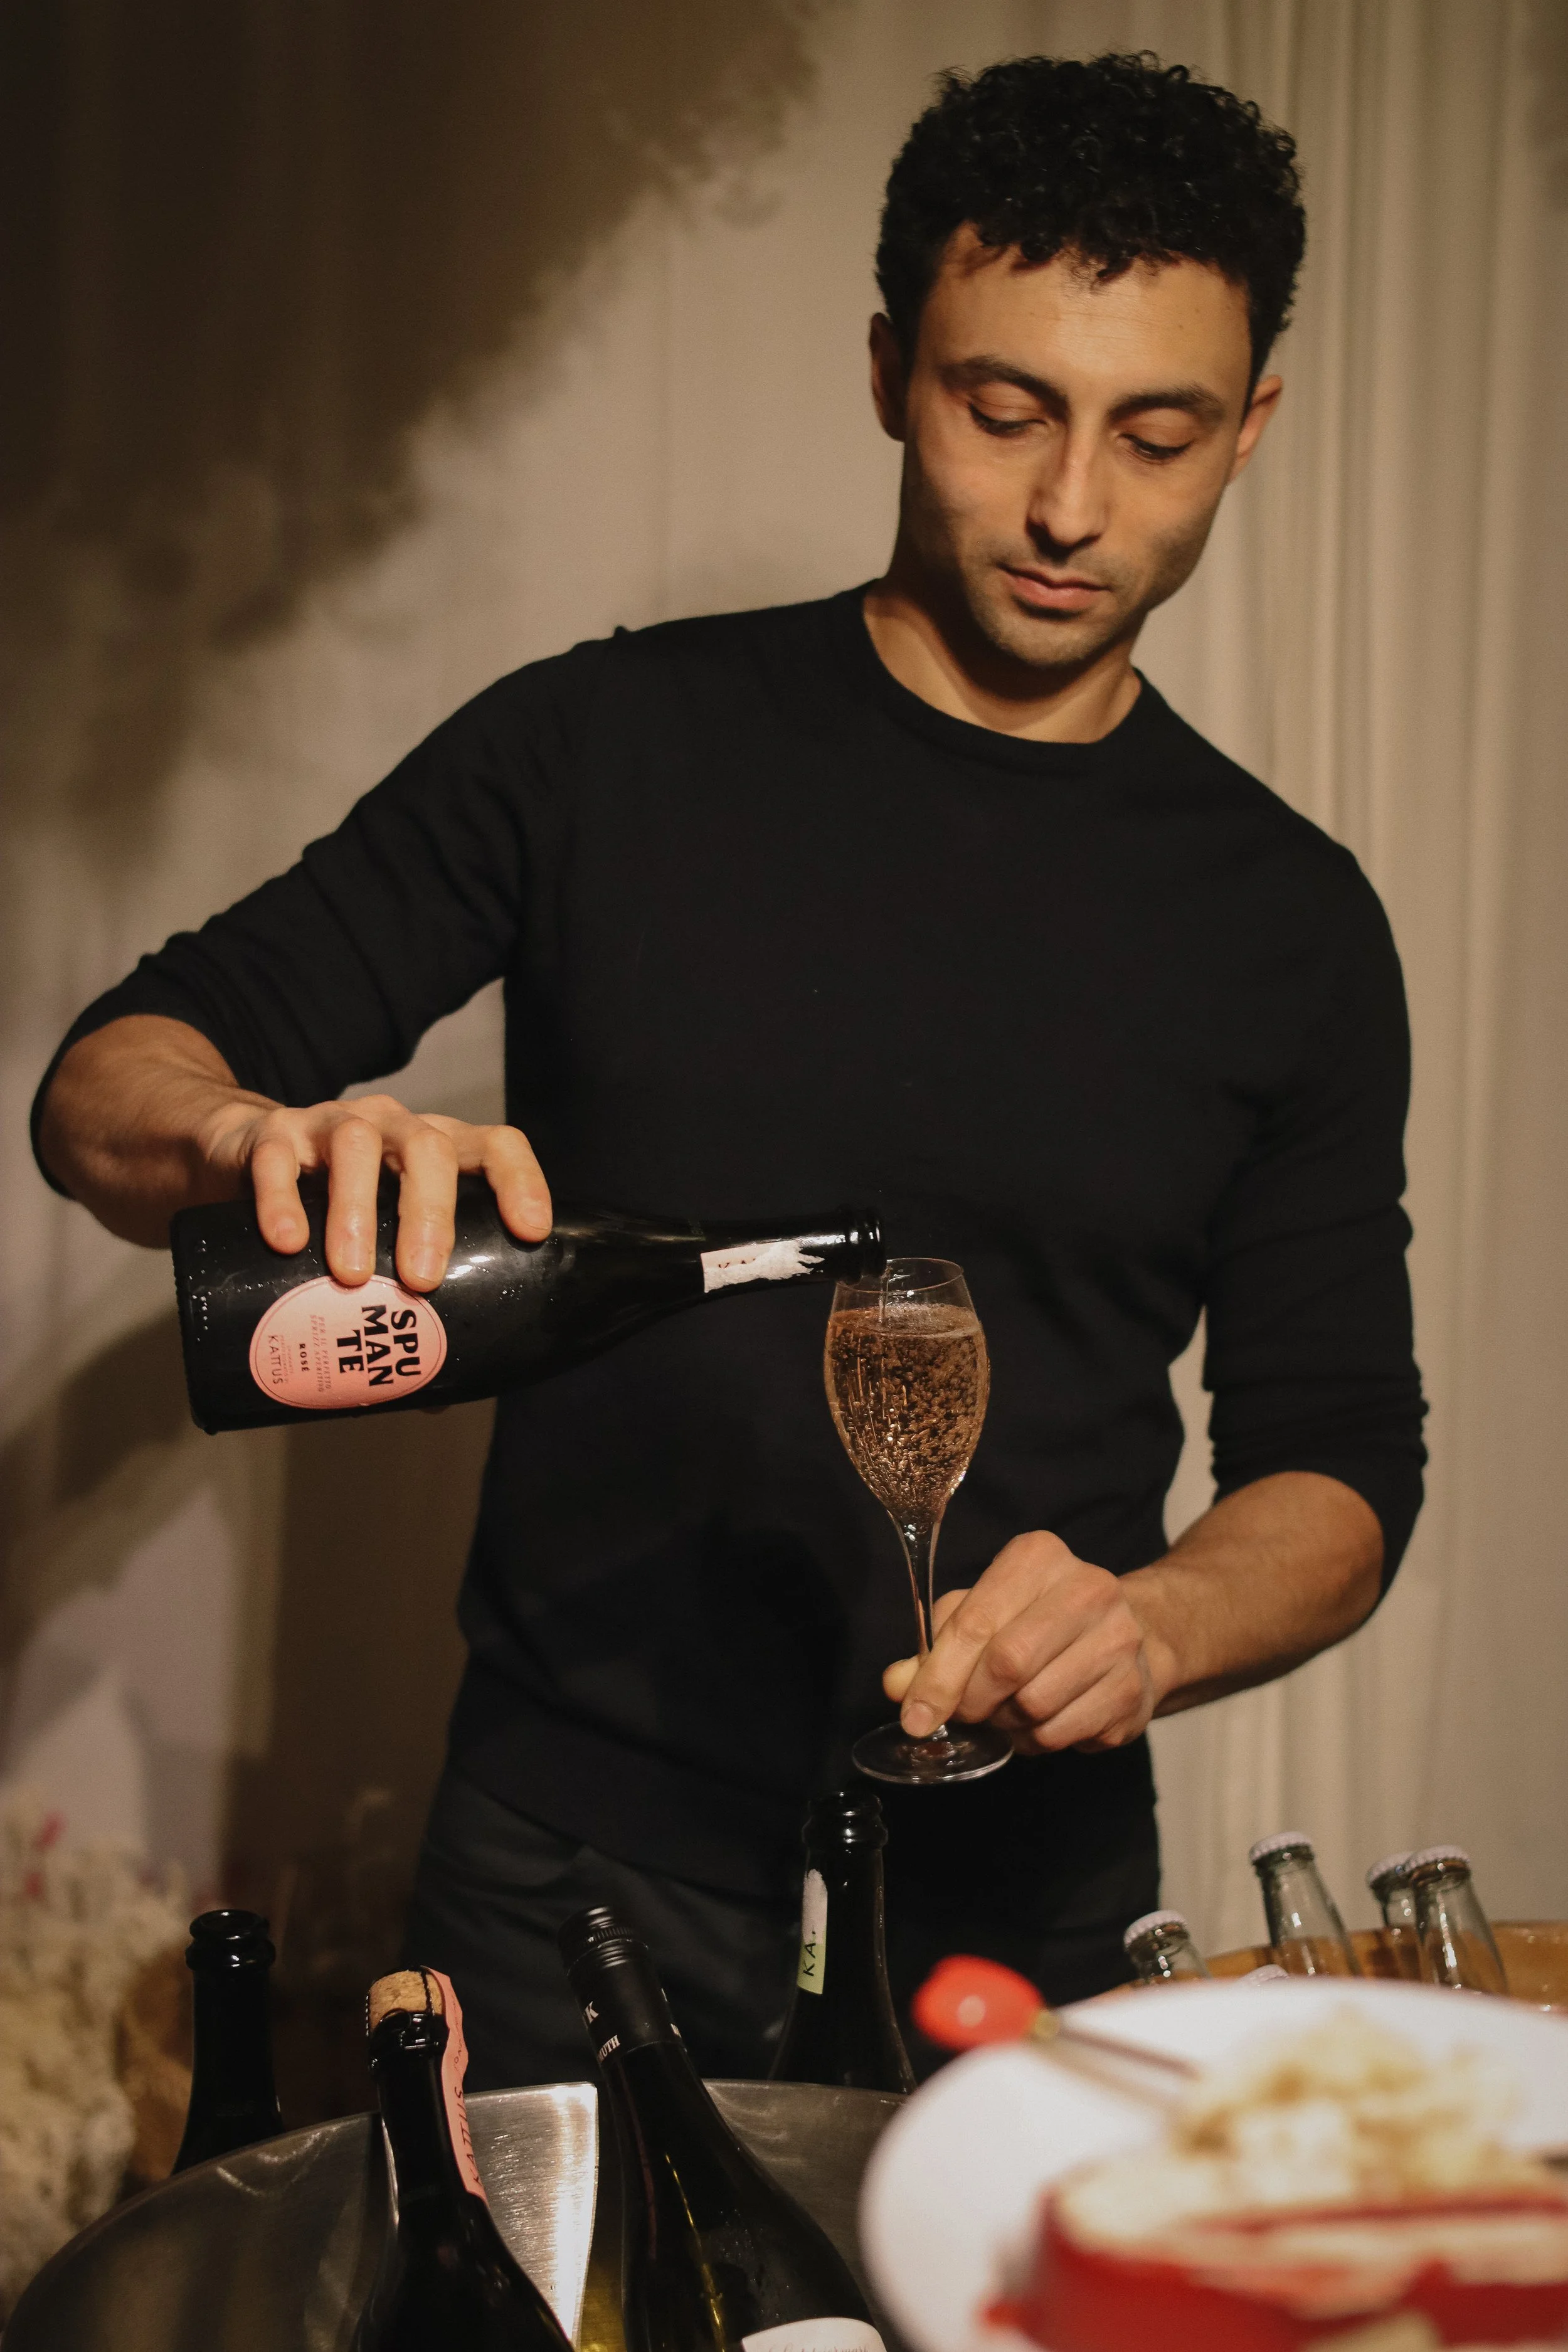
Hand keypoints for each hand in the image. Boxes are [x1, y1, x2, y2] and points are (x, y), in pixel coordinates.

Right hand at [198, 1090, 551, 1290]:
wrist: (238, 1158)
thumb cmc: (331, 1209)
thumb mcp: (377, 1243)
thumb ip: (405, 1301)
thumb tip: (435, 1396)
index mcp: (434, 1151)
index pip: (494, 1146)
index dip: (519, 1181)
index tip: (529, 1232)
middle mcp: (391, 1128)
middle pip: (427, 1148)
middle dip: (430, 1214)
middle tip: (421, 1280)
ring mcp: (330, 1124)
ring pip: (355, 1146)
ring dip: (356, 1210)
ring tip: (351, 1274)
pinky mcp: (271, 1137)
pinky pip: (278, 1159)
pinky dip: (284, 1200)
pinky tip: (288, 1242)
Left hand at [882, 1530, 1173, 1754]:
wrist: (1131, 1634)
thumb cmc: (1039, 1620)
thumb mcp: (983, 1612)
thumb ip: (937, 1645)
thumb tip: (898, 1685)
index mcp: (1039, 1557)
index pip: (975, 1623)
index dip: (938, 1677)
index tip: (915, 1716)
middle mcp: (1087, 1589)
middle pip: (1006, 1665)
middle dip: (973, 1701)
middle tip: (968, 1711)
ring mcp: (1119, 1640)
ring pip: (1034, 1706)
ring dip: (1006, 1723)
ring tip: (1007, 1710)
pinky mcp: (1133, 1690)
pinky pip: (1062, 1733)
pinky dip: (1036, 1740)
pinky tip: (1039, 1722)